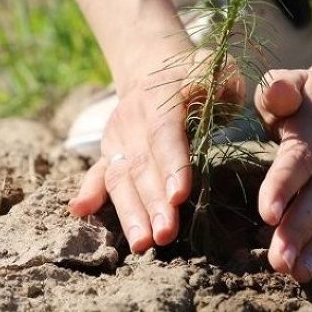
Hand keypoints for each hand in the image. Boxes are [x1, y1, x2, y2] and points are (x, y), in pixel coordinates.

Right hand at [67, 49, 244, 251]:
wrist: (154, 67)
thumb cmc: (196, 75)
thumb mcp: (215, 69)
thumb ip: (225, 83)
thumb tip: (230, 94)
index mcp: (160, 99)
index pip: (165, 134)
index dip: (172, 165)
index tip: (179, 196)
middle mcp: (132, 119)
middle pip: (142, 165)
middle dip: (153, 203)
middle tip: (166, 234)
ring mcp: (117, 136)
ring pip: (120, 177)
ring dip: (130, 212)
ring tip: (142, 244)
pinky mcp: (109, 151)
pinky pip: (98, 174)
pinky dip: (89, 192)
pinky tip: (80, 210)